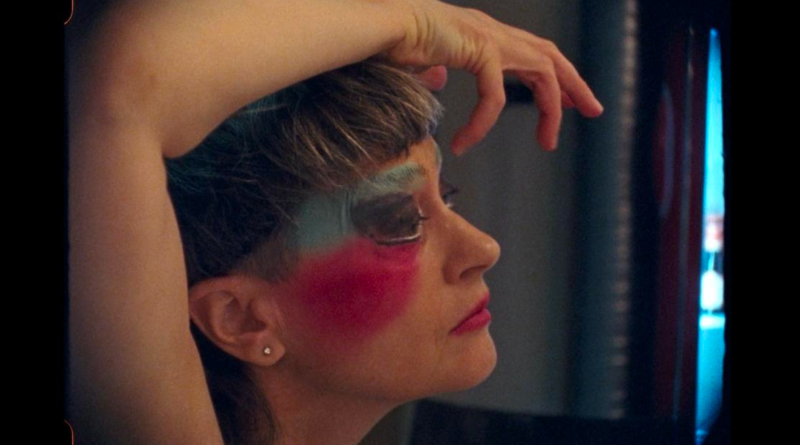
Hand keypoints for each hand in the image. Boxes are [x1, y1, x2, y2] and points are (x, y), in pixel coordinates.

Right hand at [384, 0, 602, 154]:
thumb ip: (436, 70)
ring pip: (541, 71)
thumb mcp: (421, 60)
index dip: (556, 76)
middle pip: (550, 57)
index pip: (533, 52)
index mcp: (484, 34)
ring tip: (549, 142)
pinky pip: (494, 95)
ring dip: (551, 107)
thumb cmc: (393, 40)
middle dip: (575, 85)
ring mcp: (489, 37)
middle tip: (593, 111)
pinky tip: (466, 142)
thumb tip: (439, 79)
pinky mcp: (479, 49)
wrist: (379, 26)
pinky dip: (483, 122)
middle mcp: (493, 32)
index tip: (571, 101)